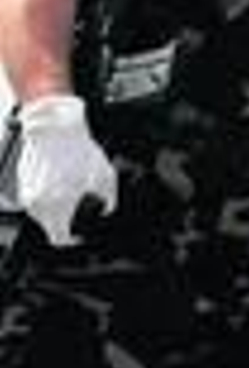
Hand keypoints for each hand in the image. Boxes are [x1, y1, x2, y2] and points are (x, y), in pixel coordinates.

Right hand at [16, 94, 117, 246]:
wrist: (54, 127)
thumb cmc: (77, 150)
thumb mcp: (106, 178)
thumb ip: (109, 202)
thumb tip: (107, 210)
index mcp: (55, 209)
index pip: (59, 239)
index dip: (73, 240)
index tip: (81, 235)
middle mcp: (36, 205)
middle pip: (51, 225)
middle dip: (67, 219)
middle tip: (81, 205)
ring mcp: (26, 194)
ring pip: (42, 212)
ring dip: (57, 206)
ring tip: (71, 186)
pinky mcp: (21, 182)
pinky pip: (36, 197)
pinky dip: (48, 193)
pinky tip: (61, 178)